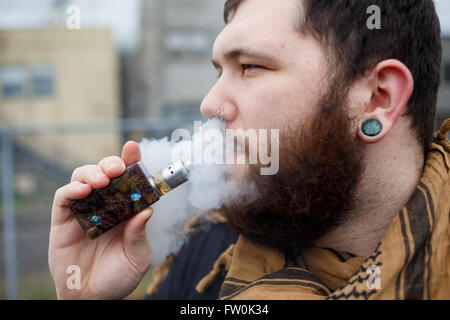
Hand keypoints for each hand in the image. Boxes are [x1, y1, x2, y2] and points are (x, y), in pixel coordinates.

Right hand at [48, 141, 152, 298]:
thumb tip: (147, 210)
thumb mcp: (138, 257)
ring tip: (102, 181)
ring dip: (92, 172)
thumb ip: (140, 234)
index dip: (131, 161)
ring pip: (83, 177)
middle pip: (106, 172)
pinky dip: (72, 189)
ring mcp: (84, 210)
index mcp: (127, 209)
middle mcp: (105, 204)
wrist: (92, 297)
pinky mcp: (63, 219)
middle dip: (111, 164)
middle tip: (117, 169)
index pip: (129, 179)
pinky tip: (83, 190)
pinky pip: (64, 197)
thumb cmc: (119, 276)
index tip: (134, 148)